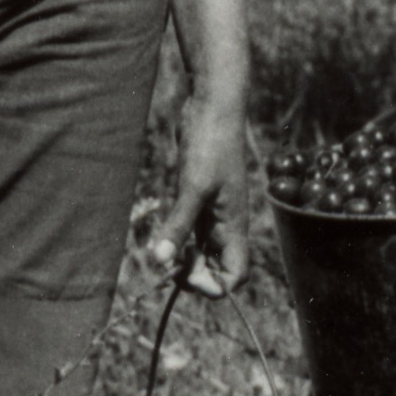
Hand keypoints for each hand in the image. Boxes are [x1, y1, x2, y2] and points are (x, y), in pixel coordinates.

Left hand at [147, 99, 251, 293]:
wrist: (213, 109)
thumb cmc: (211, 145)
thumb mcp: (194, 187)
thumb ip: (179, 225)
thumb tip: (160, 261)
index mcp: (234, 226)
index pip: (235, 276)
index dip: (214, 286)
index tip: (185, 273)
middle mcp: (227, 224)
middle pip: (219, 270)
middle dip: (196, 277)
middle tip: (169, 266)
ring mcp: (215, 213)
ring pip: (205, 254)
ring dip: (186, 263)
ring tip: (164, 255)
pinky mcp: (200, 200)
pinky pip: (195, 234)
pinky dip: (181, 243)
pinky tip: (165, 236)